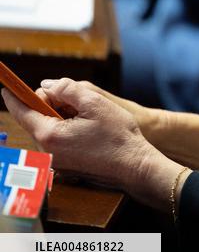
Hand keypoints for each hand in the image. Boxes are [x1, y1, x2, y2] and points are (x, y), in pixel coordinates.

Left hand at [1, 79, 186, 211]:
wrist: (134, 166)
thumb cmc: (118, 136)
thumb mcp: (95, 103)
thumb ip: (68, 89)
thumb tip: (48, 85)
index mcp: (49, 135)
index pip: (22, 112)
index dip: (14, 96)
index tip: (6, 87)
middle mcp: (46, 151)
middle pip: (36, 118)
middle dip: (50, 104)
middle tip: (75, 100)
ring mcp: (54, 160)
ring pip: (46, 129)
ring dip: (60, 117)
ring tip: (86, 117)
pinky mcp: (63, 165)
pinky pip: (55, 140)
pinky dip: (65, 129)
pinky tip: (87, 130)